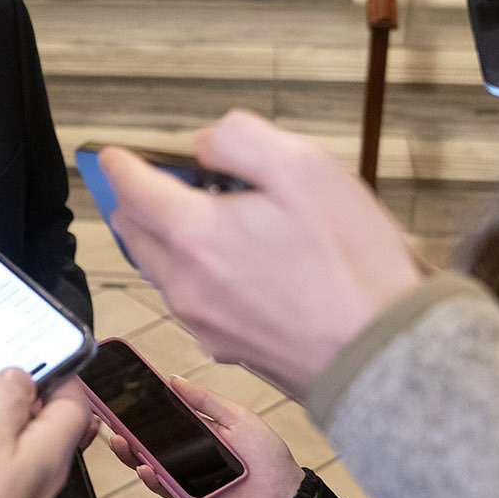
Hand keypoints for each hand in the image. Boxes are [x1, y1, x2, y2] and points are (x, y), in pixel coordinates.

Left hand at [103, 110, 421, 397]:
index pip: (129, 188)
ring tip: (212, 218)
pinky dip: (194, 272)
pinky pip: (188, 299)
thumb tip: (204, 145)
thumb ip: (239, 139)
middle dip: (137, 200)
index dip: (121, 163)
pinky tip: (236, 263)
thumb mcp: (305, 167)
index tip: (117, 153)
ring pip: (158, 268)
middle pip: (132, 231)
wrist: (382, 358)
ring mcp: (200, 321)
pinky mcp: (224, 347)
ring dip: (167, 237)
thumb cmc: (352, 263)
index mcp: (194, 233)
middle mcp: (184, 282)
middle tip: (169, 181)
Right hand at [106, 377, 303, 497]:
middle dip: (127, 431)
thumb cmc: (266, 453)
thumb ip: (206, 401)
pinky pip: (164, 489)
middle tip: (112, 420)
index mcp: (196, 430)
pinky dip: (151, 480)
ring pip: (149, 464)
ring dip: (132, 454)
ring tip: (121, 442)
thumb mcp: (237, 417)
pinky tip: (145, 469)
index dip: (142, 409)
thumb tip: (174, 380)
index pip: (163, 417)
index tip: (123, 397)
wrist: (283, 494)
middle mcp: (185, 452)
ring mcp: (184, 476)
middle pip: (149, 441)